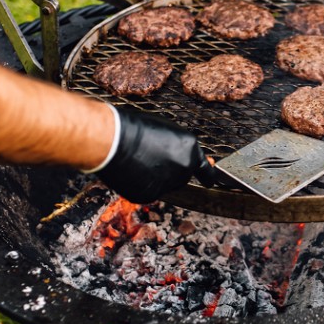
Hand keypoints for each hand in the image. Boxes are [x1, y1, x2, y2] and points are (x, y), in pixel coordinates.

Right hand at [96, 108, 215, 203]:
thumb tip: (186, 157)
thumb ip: (179, 147)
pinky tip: (131, 172)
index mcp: (190, 150)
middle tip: (151, 158)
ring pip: (165, 185)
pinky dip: (141, 185)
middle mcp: (184, 169)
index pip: (206, 170)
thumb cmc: (135, 128)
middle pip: (182, 177)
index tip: (210, 182)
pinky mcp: (150, 194)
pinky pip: (149, 191)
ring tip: (138, 162)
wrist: (113, 140)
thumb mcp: (166, 131)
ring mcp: (168, 184)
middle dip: (171, 171)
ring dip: (156, 178)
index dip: (208, 176)